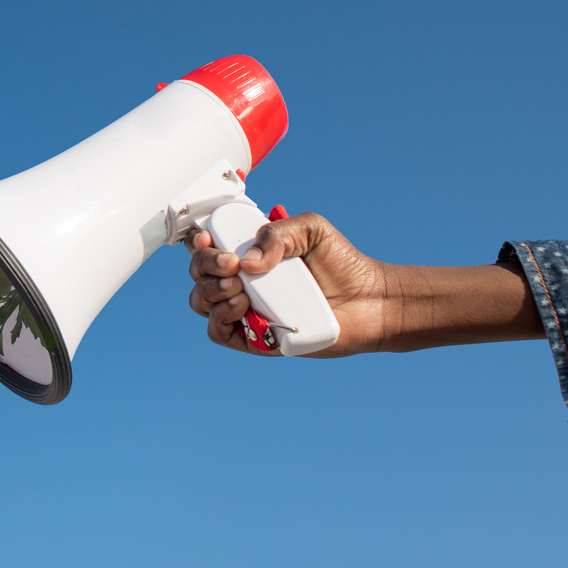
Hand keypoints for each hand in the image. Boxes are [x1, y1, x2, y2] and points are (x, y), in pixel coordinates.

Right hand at [185, 212, 390, 356]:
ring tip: (241, 288)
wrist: (368, 300)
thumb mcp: (311, 229)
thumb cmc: (342, 265)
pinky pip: (217, 332)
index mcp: (250, 254)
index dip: (199, 242)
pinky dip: (220, 318)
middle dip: (206, 265)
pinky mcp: (252, 338)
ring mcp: (245, 310)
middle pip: (198, 274)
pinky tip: (242, 307)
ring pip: (201, 302)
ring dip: (212, 291)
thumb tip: (247, 262)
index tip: (209, 238)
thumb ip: (277, 232)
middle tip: (233, 264)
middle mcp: (242, 281)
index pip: (208, 246)